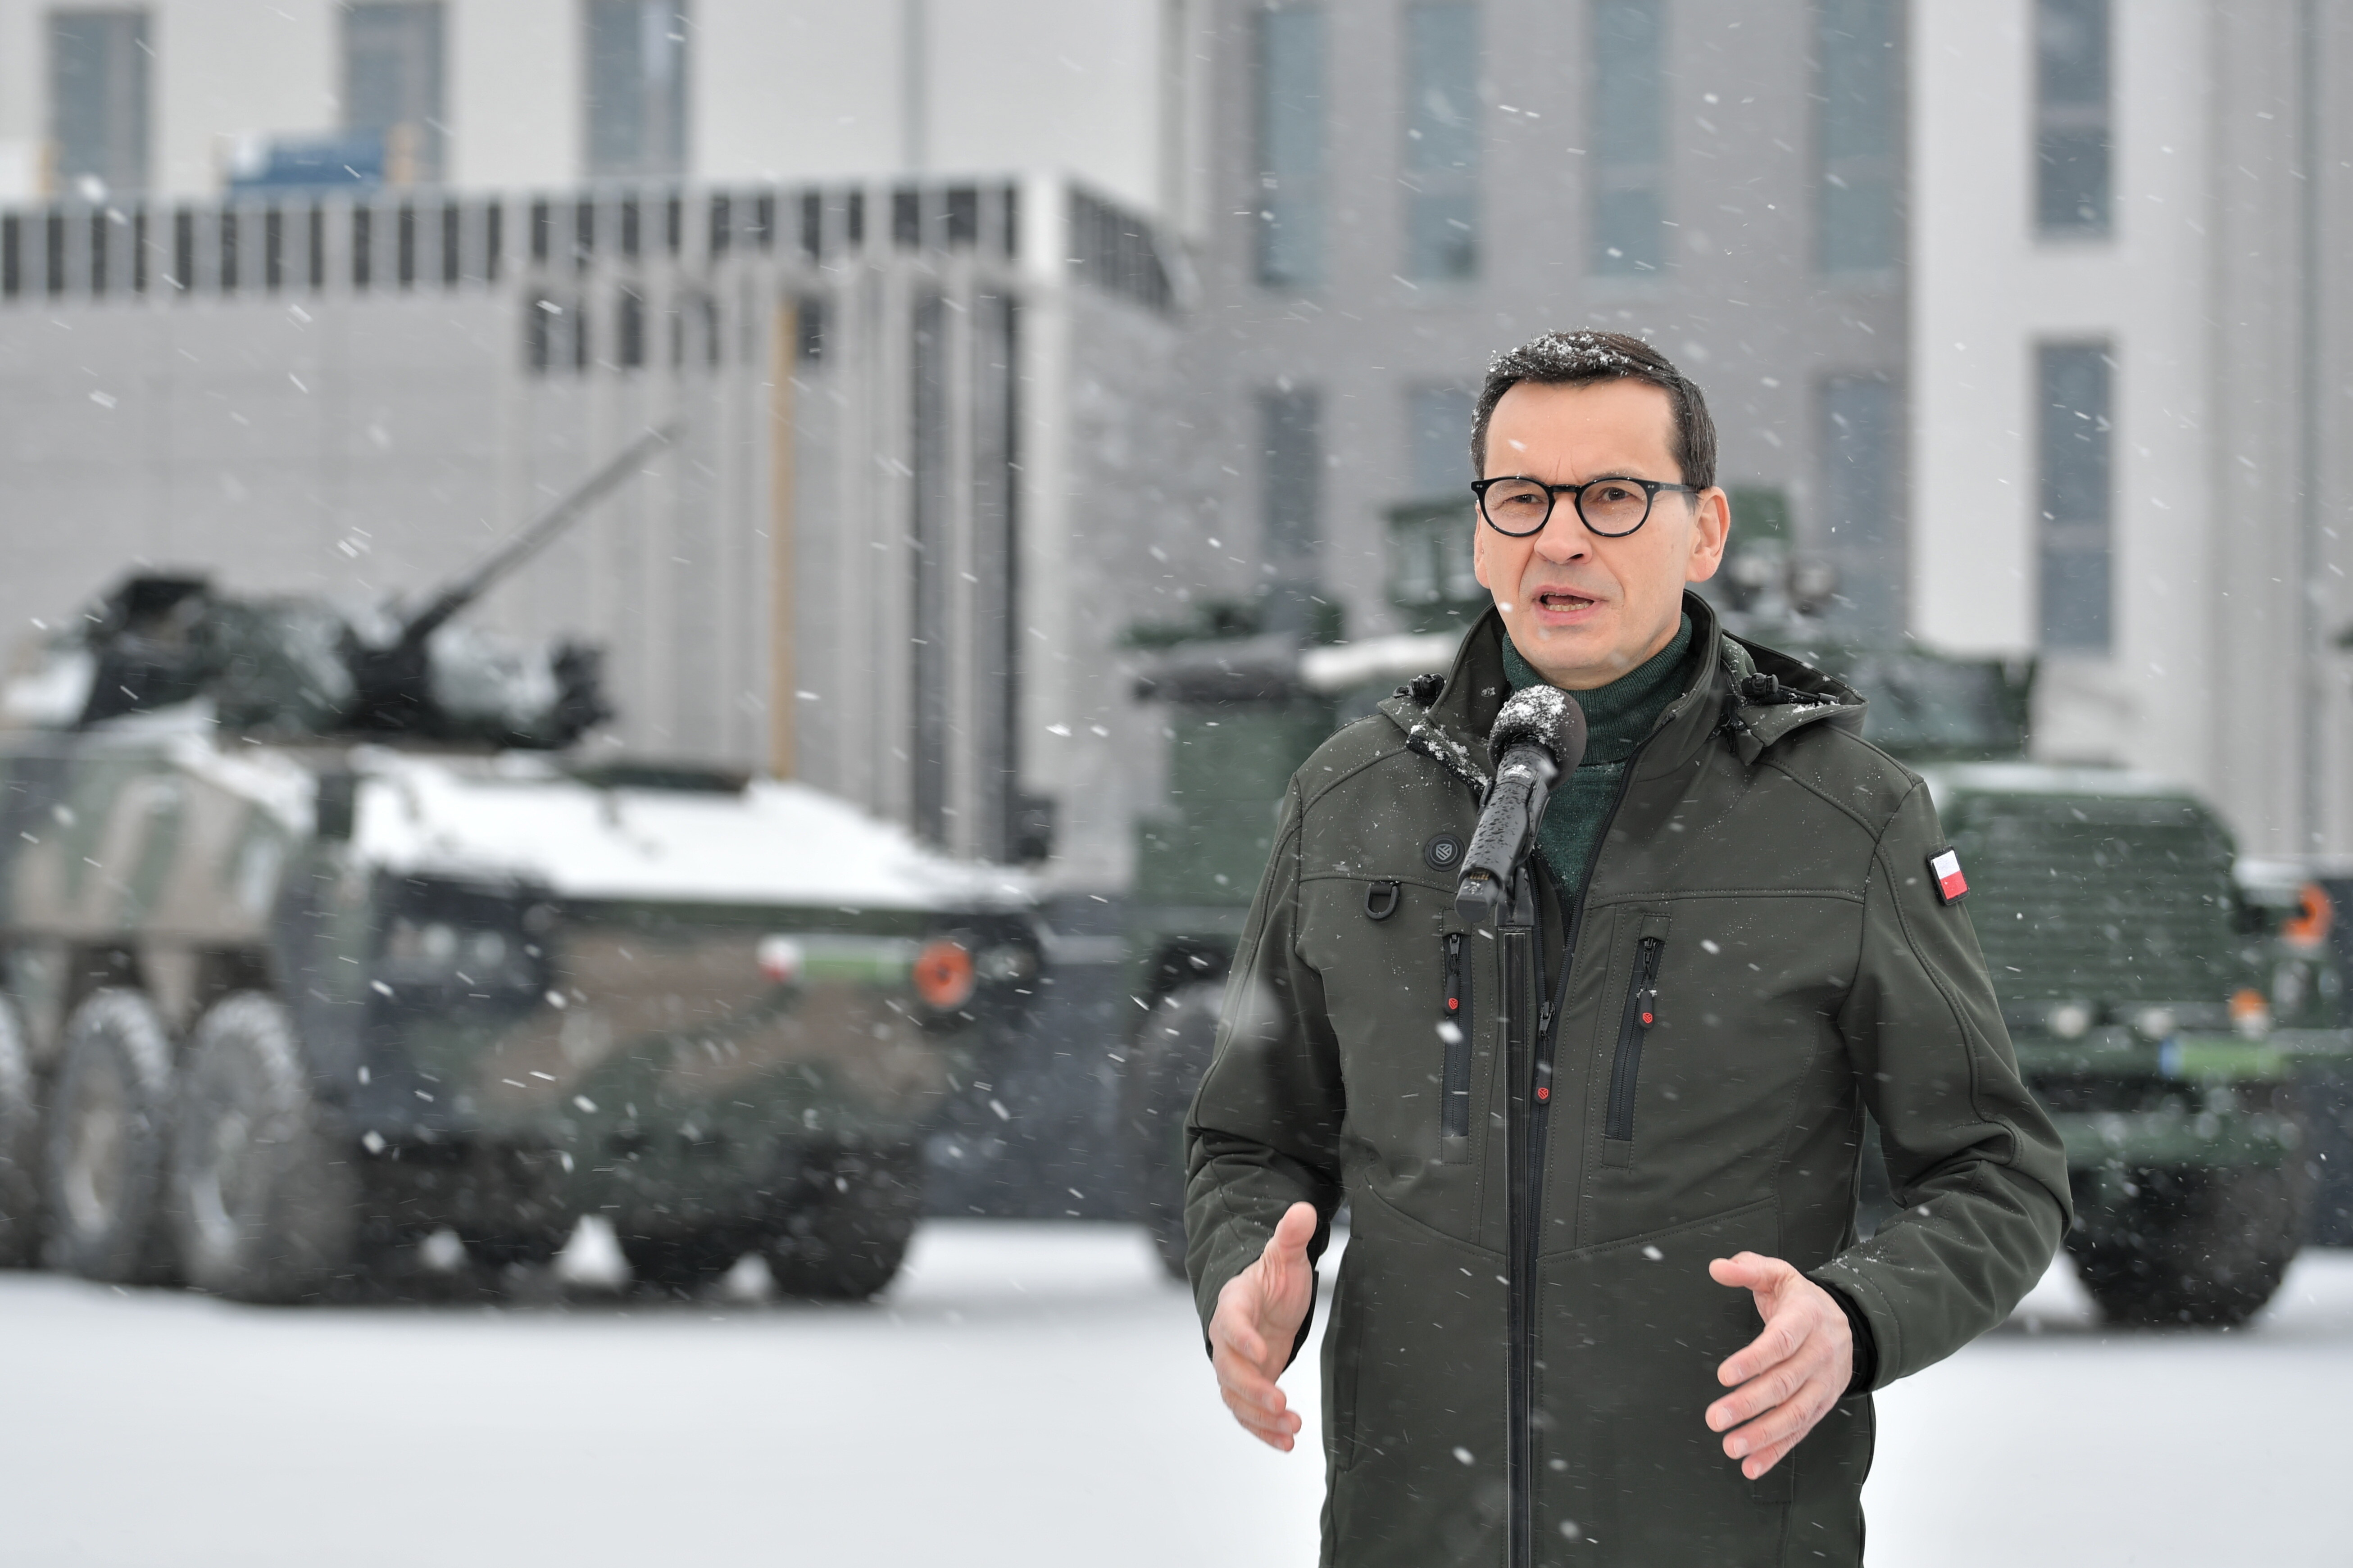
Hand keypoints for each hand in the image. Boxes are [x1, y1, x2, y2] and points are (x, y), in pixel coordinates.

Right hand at [1207, 1201, 1317, 1451]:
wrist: (1263, 1300)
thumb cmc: (1273, 1277)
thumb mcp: (1285, 1256)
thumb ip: (1290, 1236)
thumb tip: (1303, 1210)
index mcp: (1234, 1304)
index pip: (1231, 1322)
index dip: (1243, 1338)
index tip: (1264, 1354)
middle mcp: (1227, 1339)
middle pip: (1229, 1369)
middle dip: (1252, 1389)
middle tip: (1280, 1403)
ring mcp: (1235, 1366)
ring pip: (1236, 1398)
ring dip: (1260, 1418)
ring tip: (1290, 1430)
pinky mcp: (1247, 1386)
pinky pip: (1247, 1413)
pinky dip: (1263, 1430)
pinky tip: (1287, 1443)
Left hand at [1704, 1252, 1852, 1479]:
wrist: (1847, 1321)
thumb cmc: (1801, 1301)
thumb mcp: (1778, 1274)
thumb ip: (1748, 1268)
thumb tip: (1718, 1267)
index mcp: (1807, 1319)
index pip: (1781, 1342)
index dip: (1753, 1360)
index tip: (1724, 1375)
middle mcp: (1819, 1354)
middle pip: (1785, 1384)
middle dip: (1750, 1404)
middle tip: (1716, 1417)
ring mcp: (1823, 1384)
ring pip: (1795, 1414)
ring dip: (1763, 1435)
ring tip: (1731, 1446)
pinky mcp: (1822, 1405)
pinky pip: (1801, 1432)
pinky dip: (1777, 1451)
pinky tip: (1753, 1464)